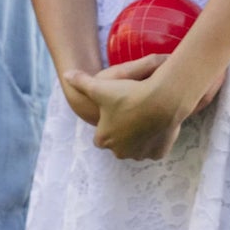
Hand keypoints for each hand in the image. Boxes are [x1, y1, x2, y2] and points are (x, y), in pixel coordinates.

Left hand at [64, 58, 224, 161]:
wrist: (162, 100)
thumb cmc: (129, 94)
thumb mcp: (100, 86)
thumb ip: (82, 82)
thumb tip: (66, 75)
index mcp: (103, 138)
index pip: (102, 134)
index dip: (109, 122)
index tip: (117, 110)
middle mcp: (119, 151)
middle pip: (120, 142)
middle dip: (125, 131)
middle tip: (133, 111)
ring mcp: (140, 154)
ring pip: (138, 146)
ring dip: (141, 136)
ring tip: (147, 116)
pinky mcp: (157, 154)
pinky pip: (155, 148)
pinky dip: (156, 140)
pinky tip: (159, 125)